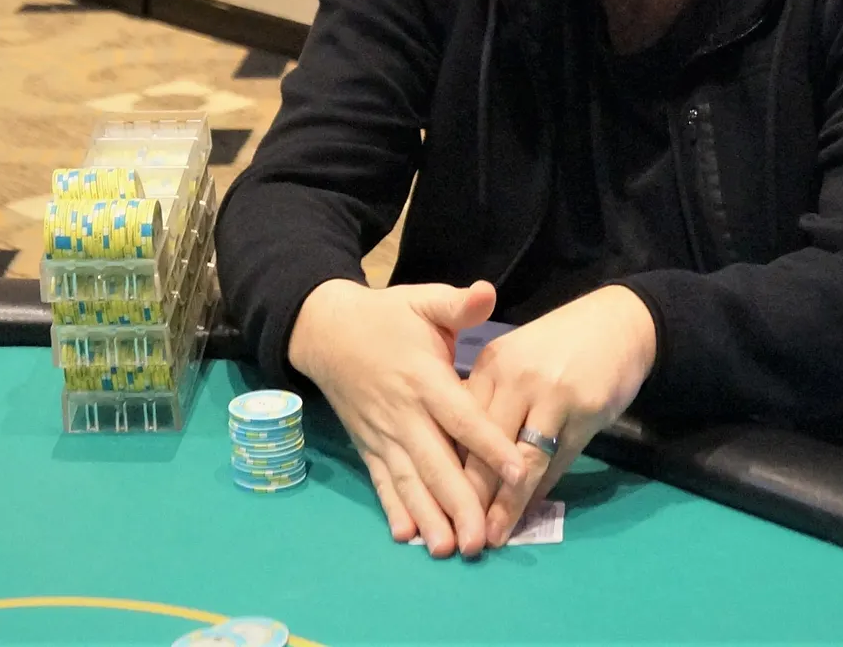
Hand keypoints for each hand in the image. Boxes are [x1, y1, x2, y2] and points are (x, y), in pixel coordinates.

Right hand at [287, 278, 526, 558]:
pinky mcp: (367, 446)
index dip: (489, 444)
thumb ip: (457, 304)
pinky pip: (382, 482)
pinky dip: (393, 509)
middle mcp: (403, 413)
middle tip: (479, 540)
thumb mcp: (423, 300)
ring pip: (408, 481)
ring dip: (427, 517)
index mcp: (424, 378)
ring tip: (446, 550)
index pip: (461, 417)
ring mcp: (382, 434)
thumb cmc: (387, 316)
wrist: (326, 331)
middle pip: (435, 463)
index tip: (516, 471)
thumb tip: (488, 292)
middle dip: (458, 503)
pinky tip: (405, 536)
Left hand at [461, 285, 656, 546]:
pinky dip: (543, 489)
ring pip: (521, 461)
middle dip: (468, 495)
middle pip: (484, 446)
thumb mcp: (517, 362)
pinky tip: (529, 512)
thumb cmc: (560, 346)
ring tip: (492, 536)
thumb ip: (491, 403)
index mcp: (492, 365)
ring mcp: (553, 394)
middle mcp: (517, 378)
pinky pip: (559, 459)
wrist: (619, 322)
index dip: (444, 467)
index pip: (458, 424)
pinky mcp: (585, 409)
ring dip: (505, 504)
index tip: (431, 502)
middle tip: (456, 534)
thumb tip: (464, 461)